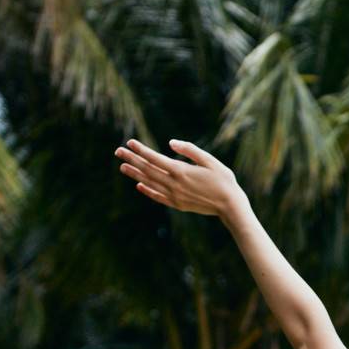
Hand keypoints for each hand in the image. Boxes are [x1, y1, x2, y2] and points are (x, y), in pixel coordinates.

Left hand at [114, 138, 246, 217]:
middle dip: (132, 159)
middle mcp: (174, 184)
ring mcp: (174, 196)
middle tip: (117, 151)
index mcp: (181, 171)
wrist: (230, 206)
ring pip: (149, 183)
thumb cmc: (223, 180)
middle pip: (147, 170)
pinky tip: (139, 185)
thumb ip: (189, 150)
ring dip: (135, 174)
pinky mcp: (177, 204)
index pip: (154, 158)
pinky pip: (158, 197)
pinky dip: (147, 191)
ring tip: (122, 167)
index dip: (141, 150)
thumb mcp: (210, 160)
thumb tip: (170, 143)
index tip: (130, 142)